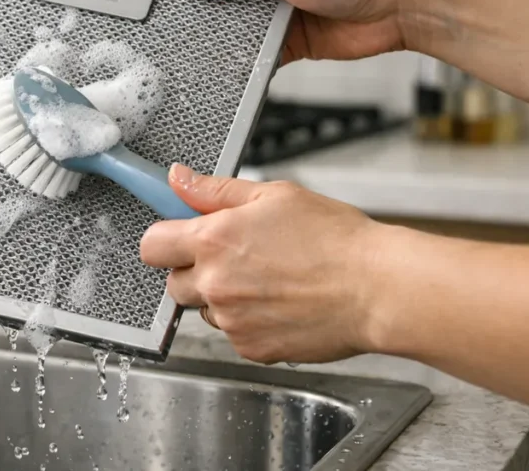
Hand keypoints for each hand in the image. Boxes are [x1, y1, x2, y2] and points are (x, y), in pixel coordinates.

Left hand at [140, 164, 382, 363]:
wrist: (376, 289)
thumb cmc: (334, 240)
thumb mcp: (273, 196)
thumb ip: (215, 191)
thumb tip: (178, 179)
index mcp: (213, 240)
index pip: (151, 245)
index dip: (166, 239)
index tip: (181, 237)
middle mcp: (215, 284)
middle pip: (174, 283)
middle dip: (196, 271)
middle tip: (236, 259)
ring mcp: (231, 320)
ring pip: (205, 310)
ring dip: (223, 298)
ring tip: (268, 281)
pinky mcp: (251, 348)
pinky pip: (233, 333)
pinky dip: (249, 322)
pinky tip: (280, 303)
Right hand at [174, 0, 412, 64]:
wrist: (401, 6)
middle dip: (195, 11)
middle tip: (170, 30)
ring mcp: (273, 9)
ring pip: (231, 27)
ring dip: (219, 38)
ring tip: (195, 53)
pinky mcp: (286, 40)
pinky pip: (253, 52)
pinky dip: (242, 59)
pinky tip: (228, 67)